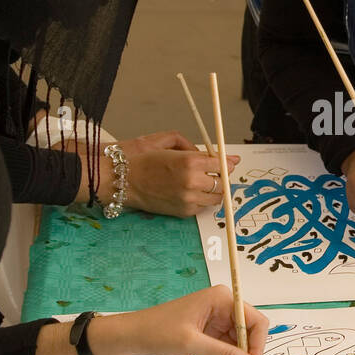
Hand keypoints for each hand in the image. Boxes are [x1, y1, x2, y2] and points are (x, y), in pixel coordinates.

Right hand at [95, 131, 239, 216]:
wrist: (123, 181)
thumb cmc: (143, 160)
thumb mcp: (168, 143)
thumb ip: (194, 147)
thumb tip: (214, 154)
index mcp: (190, 161)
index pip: (221, 164)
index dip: (228, 162)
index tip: (231, 161)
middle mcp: (192, 181)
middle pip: (222, 182)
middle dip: (222, 176)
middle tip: (218, 172)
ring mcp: (188, 198)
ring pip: (216, 198)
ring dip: (215, 190)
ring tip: (206, 183)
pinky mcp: (183, 211)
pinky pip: (202, 206)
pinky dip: (201, 199)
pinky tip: (192, 191)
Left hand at [113, 285, 268, 354]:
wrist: (131, 336)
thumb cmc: (158, 332)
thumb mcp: (193, 345)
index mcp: (222, 299)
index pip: (256, 321)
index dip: (257, 345)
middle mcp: (223, 305)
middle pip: (248, 333)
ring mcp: (216, 317)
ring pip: (237, 343)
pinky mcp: (209, 328)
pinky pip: (225, 346)